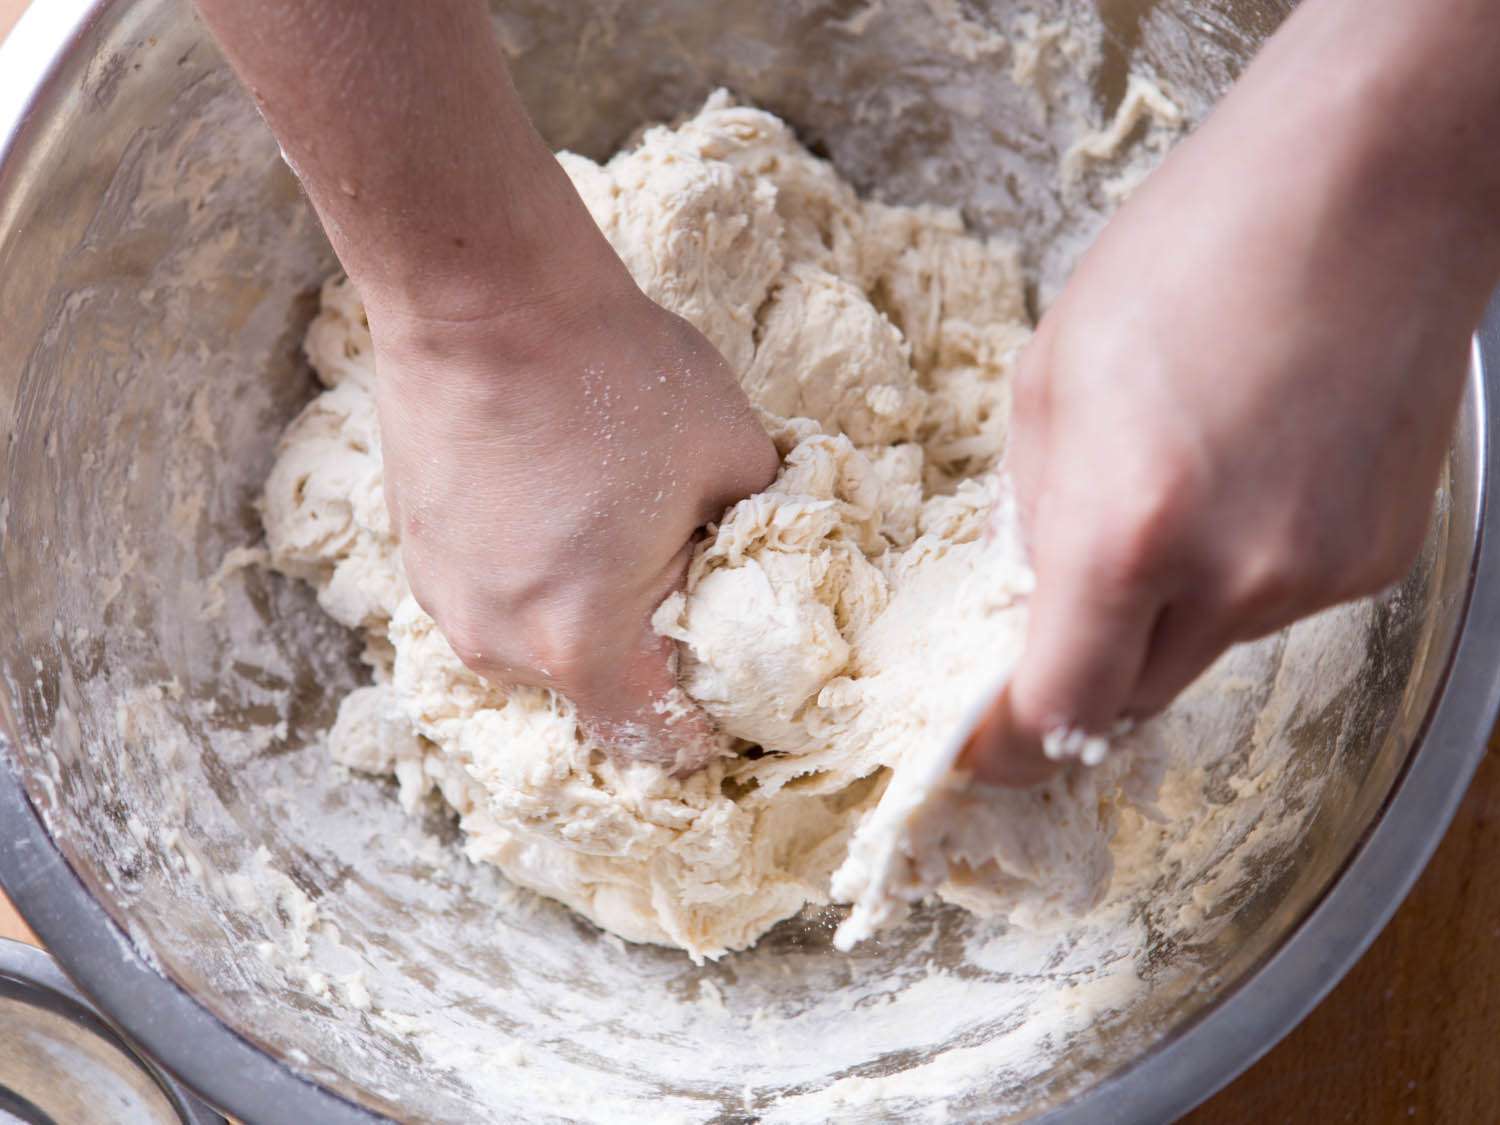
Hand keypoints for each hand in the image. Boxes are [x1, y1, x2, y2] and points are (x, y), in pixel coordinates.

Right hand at [369, 264, 777, 770]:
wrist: (484, 296)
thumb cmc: (613, 373)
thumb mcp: (736, 458)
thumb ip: (766, 538)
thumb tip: (771, 562)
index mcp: (584, 644)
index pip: (658, 741)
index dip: (707, 723)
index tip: (731, 685)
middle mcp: (500, 648)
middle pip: (598, 695)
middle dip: (648, 655)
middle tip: (683, 578)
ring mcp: (448, 605)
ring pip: (543, 648)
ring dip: (585, 614)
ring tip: (613, 529)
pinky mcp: (419, 559)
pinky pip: (499, 600)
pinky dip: (536, 577)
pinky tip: (558, 504)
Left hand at [970, 0, 1499, 785]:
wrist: (1369, 184)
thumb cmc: (1193, 251)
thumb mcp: (1051, 377)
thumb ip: (1034, 511)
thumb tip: (1034, 594)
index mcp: (1124, 532)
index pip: (1058, 711)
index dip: (1011, 744)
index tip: (986, 749)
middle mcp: (1230, 579)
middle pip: (1130, 700)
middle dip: (1084, 670)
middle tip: (1065, 604)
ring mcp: (1316, 575)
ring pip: (1205, 649)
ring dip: (1166, 608)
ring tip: (1177, 482)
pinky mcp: (1377, 558)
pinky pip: (1275, 604)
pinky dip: (1238, 570)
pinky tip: (1246, 472)